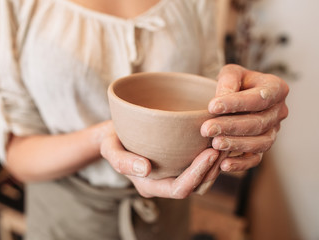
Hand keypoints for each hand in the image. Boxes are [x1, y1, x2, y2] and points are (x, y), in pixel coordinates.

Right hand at [100, 121, 218, 197]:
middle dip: (213, 168)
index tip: (210, 152)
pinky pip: (200, 167)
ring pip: (203, 179)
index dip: (197, 174)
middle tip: (225, 144)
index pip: (179, 189)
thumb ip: (122, 162)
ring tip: (227, 141)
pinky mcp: (180, 164)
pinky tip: (219, 139)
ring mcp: (174, 175)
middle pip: (197, 187)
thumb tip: (145, 169)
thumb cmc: (113, 141)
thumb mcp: (110, 149)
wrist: (116, 135)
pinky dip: (212, 157)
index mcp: (150, 186)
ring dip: (217, 163)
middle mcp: (165, 184)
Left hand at [201, 64, 288, 171]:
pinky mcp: (263, 147)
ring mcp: (274, 131)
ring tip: (214, 144)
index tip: (211, 106)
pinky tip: (224, 164)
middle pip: (259, 123)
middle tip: (207, 129)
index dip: (236, 103)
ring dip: (236, 145)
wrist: (237, 96)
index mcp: (276, 88)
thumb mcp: (231, 73)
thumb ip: (228, 81)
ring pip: (260, 143)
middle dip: (231, 127)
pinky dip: (241, 164)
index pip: (259, 98)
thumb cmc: (235, 82)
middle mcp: (279, 111)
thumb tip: (222, 99)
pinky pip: (256, 159)